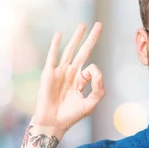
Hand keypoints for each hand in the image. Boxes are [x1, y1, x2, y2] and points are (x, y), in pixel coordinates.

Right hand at [30, 22, 104, 136]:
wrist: (53, 123)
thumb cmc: (71, 116)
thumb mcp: (91, 103)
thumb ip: (98, 87)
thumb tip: (95, 68)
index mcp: (79, 80)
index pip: (91, 69)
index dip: (93, 74)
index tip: (87, 84)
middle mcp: (70, 73)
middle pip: (82, 51)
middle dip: (91, 39)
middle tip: (99, 25)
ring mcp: (59, 72)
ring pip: (70, 50)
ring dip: (77, 37)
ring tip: (83, 25)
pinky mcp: (49, 74)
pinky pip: (53, 56)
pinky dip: (56, 45)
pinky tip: (59, 34)